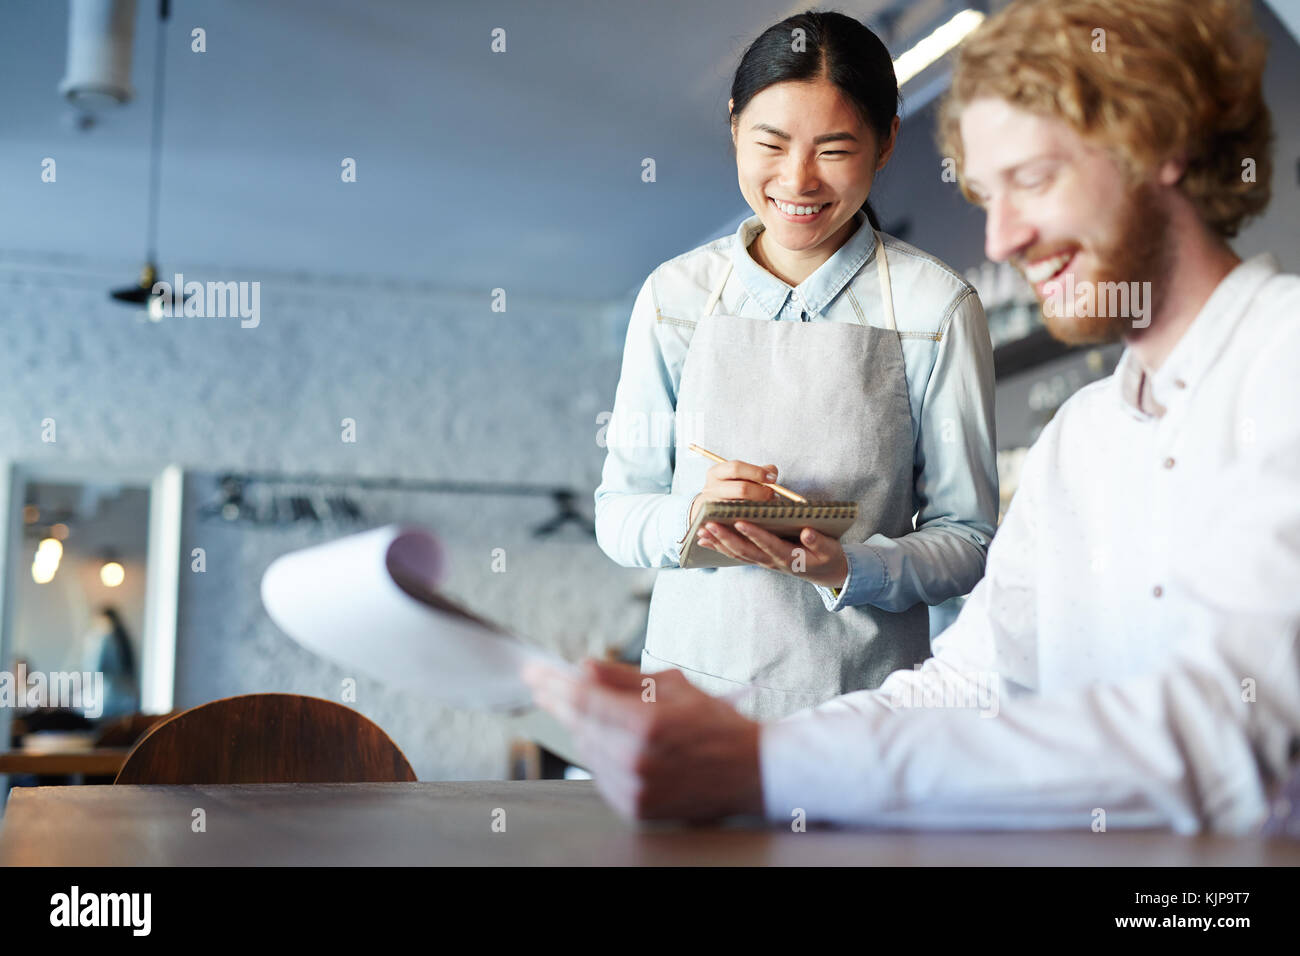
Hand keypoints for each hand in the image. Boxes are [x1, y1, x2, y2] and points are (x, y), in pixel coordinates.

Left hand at [522, 658, 763, 821]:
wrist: (751, 772)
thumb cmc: (715, 724)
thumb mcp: (674, 686)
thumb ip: (623, 677)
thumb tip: (583, 666)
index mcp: (648, 723)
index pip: (584, 699)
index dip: (554, 683)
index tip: (534, 671)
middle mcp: (637, 760)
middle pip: (579, 725)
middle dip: (558, 701)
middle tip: (540, 684)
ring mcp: (635, 788)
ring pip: (586, 750)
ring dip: (580, 727)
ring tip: (584, 708)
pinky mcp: (636, 807)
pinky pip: (600, 774)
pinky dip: (598, 754)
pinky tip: (606, 739)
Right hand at [689, 458, 779, 525]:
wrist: (709, 510)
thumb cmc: (729, 491)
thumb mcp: (738, 477)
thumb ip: (756, 472)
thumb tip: (772, 471)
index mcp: (716, 473)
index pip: (736, 468)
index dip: (756, 472)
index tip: (773, 478)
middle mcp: (710, 488)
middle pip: (741, 489)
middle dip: (762, 492)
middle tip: (774, 495)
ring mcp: (711, 507)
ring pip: (740, 507)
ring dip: (759, 507)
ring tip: (769, 507)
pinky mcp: (715, 523)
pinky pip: (738, 522)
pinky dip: (752, 519)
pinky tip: (761, 518)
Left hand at [698, 522, 849, 588]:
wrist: (824, 572)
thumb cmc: (827, 556)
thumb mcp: (830, 549)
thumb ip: (818, 541)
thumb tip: (807, 533)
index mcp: (790, 556)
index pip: (769, 544)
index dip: (754, 534)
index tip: (740, 521)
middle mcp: (772, 561)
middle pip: (746, 550)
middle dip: (726, 537)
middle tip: (709, 524)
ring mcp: (763, 562)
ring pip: (737, 553)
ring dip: (718, 543)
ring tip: (701, 531)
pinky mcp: (759, 559)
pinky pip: (736, 554)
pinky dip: (719, 547)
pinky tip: (705, 539)